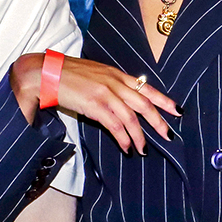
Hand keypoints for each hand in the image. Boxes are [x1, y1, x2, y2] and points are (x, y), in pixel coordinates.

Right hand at [11, 53, 179, 154]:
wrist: (44, 72)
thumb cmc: (66, 75)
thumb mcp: (94, 75)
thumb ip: (109, 85)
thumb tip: (120, 100)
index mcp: (115, 74)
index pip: (146, 87)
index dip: (163, 100)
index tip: (177, 110)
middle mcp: (113, 81)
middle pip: (144, 103)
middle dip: (158, 121)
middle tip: (168, 135)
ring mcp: (104, 92)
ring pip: (131, 117)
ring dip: (139, 135)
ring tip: (143, 149)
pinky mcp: (93, 104)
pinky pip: (114, 124)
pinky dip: (123, 137)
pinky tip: (126, 146)